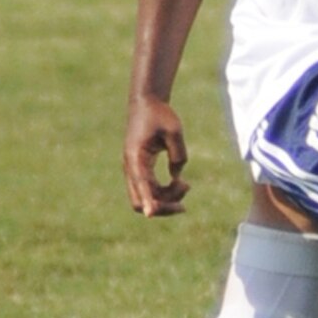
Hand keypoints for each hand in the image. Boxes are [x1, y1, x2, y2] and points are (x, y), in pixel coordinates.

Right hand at [124, 95, 190, 216]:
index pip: (141, 184)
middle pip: (140, 201)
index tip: (151, 214)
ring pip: (146, 198)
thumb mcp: (174, 129)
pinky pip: (150, 191)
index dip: (147, 200)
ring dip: (166, 199)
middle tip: (185, 195)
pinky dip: (164, 193)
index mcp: (135, 157)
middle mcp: (130, 167)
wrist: (146, 104)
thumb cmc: (159, 114)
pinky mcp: (140, 171)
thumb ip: (178, 154)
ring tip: (186, 185)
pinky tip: (181, 184)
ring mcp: (133, 171)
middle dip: (162, 206)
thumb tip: (177, 177)